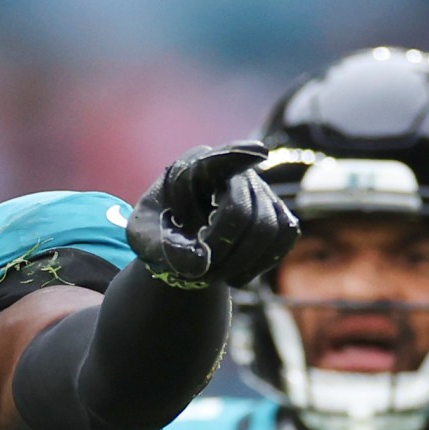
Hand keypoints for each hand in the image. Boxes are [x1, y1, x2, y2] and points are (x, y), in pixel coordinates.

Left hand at [127, 141, 298, 290]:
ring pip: (268, 227)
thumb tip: (200, 262)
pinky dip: (261, 263)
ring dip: (241, 262)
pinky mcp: (278, 214)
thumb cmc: (159, 233)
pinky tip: (236, 275)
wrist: (180, 243)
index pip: (218, 160)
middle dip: (222, 249)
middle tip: (201, 275)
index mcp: (194, 166)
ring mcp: (261, 191)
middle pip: (241, 209)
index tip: (260, 153)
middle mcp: (234, 172)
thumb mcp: (145, 239)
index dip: (239, 155)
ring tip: (215, 276)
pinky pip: (283, 237)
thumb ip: (164, 248)